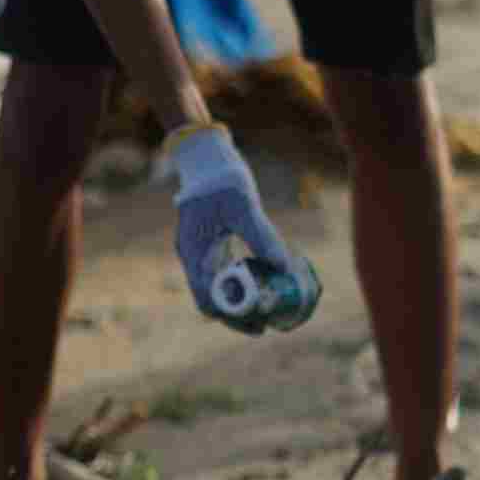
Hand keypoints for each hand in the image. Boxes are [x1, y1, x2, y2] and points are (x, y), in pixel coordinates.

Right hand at [165, 123, 320, 333]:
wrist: (206, 155)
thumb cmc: (221, 177)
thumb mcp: (244, 206)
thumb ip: (262, 236)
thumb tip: (285, 267)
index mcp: (194, 252)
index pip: (208, 299)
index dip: (232, 317)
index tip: (258, 324)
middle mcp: (194, 256)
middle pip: (213, 299)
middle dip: (239, 314)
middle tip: (267, 322)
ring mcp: (202, 250)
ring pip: (219, 288)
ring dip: (241, 300)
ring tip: (269, 307)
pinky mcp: (212, 244)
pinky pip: (225, 272)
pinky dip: (243, 281)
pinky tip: (265, 281)